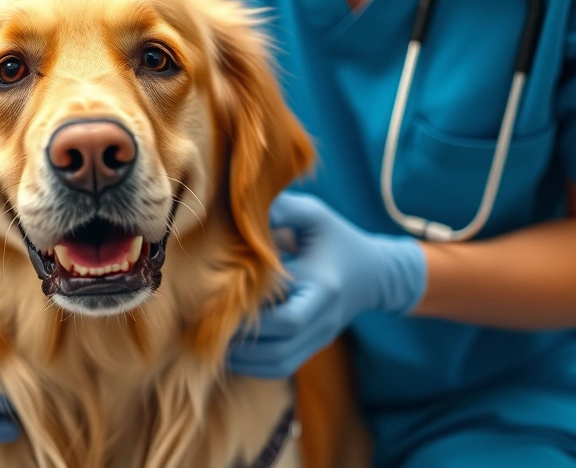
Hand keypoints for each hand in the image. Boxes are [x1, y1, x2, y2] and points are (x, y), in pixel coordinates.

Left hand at [227, 192, 426, 378]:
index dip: (252, 321)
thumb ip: (284, 210)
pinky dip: (253, 365)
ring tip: (209, 340)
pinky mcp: (312, 348)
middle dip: (238, 345)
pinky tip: (229, 348)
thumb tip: (244, 207)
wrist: (373, 273)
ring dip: (242, 359)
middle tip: (202, 327)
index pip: (288, 320)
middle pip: (278, 350)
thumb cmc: (337, 239)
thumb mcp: (315, 216)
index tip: (219, 307)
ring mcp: (319, 339)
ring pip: (276, 365)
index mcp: (323, 289)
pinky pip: (279, 367)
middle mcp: (323, 321)